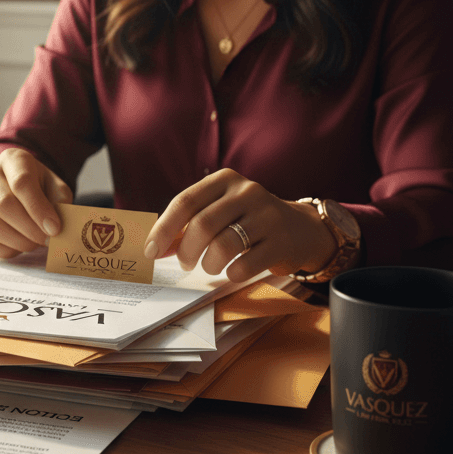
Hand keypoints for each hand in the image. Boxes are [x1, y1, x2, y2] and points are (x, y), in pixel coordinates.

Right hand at [0, 148, 72, 258]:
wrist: (15, 187)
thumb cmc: (39, 187)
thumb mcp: (54, 185)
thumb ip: (59, 201)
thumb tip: (56, 226)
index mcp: (12, 159)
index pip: (21, 182)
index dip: (38, 208)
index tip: (55, 228)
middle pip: (4, 205)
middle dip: (30, 228)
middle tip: (47, 241)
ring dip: (18, 241)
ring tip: (35, 244)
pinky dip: (4, 250)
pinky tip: (18, 248)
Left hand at [142, 169, 336, 281]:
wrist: (301, 228)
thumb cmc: (248, 220)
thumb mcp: (220, 210)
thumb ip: (188, 225)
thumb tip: (155, 248)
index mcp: (225, 180)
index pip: (185, 201)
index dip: (164, 229)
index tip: (151, 251)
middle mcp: (247, 192)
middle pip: (203, 224)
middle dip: (186, 250)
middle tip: (185, 263)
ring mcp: (267, 215)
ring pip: (223, 245)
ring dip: (209, 264)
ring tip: (210, 266)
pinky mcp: (281, 241)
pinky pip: (245, 265)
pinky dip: (231, 273)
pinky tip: (232, 271)